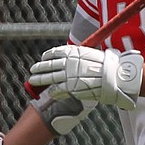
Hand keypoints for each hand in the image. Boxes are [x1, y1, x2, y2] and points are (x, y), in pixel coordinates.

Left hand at [27, 45, 142, 109]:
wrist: (112, 75)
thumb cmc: (106, 65)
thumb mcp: (91, 54)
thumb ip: (80, 57)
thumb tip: (75, 58)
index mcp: (72, 52)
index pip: (55, 53)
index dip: (47, 56)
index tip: (43, 58)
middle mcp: (67, 63)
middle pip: (48, 65)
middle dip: (39, 68)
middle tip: (32, 70)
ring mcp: (68, 76)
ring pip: (49, 77)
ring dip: (39, 79)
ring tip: (32, 80)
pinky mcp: (70, 88)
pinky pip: (57, 90)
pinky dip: (52, 91)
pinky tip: (50, 92)